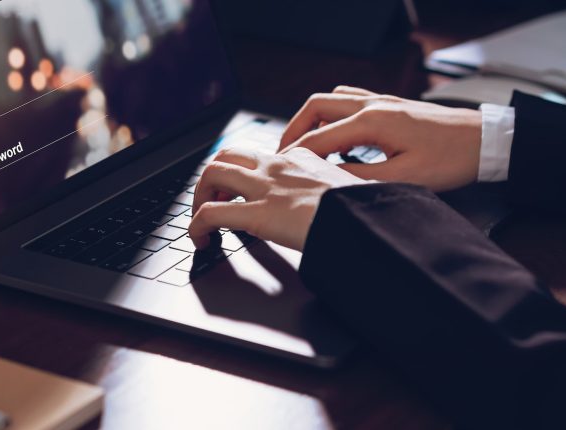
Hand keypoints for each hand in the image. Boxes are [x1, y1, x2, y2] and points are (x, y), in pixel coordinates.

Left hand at [189, 146, 366, 250]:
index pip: (261, 155)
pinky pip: (210, 212)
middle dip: (214, 176)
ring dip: (199, 195)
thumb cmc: (366, 209)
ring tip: (201, 218)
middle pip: (228, 154)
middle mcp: (278, 166)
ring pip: (212, 173)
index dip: (245, 172)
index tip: (243, 191)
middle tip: (215, 199)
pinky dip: (196, 225)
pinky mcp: (257, 214)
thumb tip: (346, 205)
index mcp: (301, 159)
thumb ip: (338, 191)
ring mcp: (265, 188)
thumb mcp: (352, 190)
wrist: (369, 220)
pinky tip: (201, 239)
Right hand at [279, 86, 482, 191]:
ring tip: (305, 145)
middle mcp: (374, 105)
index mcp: (373, 121)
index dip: (295, 155)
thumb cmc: (452, 159)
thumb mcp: (403, 178)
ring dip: (313, 120)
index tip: (281, 170)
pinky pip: (350, 101)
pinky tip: (338, 137)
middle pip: (316, 107)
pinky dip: (334, 116)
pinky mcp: (393, 105)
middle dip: (294, 130)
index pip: (319, 137)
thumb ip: (360, 177)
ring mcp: (383, 101)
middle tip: (283, 154)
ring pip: (332, 100)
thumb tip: (327, 180)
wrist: (485, 140)